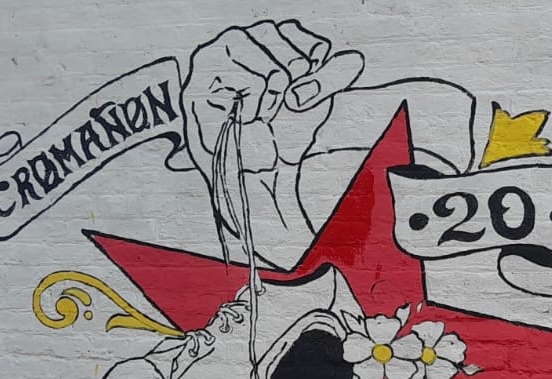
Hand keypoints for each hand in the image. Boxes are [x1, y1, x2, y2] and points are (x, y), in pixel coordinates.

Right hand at [182, 20, 363, 179]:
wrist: (263, 175)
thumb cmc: (282, 137)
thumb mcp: (315, 100)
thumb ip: (333, 76)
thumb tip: (354, 60)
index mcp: (261, 43)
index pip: (290, 30)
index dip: (308, 56)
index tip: (308, 86)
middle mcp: (234, 44)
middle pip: (273, 34)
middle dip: (291, 73)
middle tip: (285, 103)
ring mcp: (211, 58)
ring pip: (256, 52)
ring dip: (271, 89)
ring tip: (263, 111)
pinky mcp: (197, 82)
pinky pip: (241, 77)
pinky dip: (254, 102)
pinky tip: (247, 116)